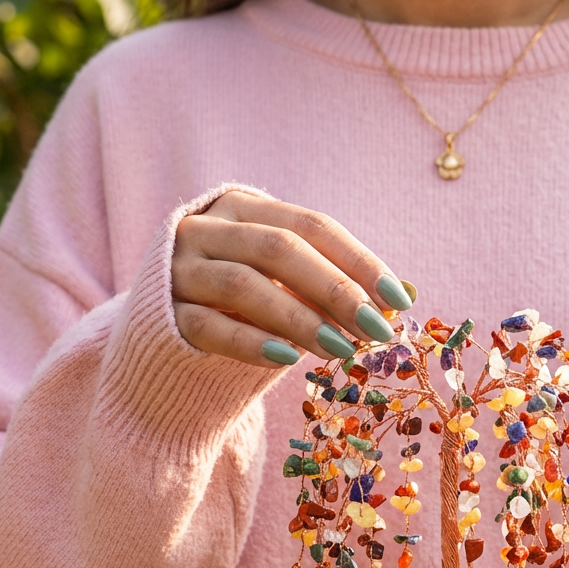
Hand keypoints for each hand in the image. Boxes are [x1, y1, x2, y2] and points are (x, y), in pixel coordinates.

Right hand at [170, 191, 413, 366]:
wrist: (165, 341)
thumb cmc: (241, 309)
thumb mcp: (287, 288)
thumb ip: (334, 284)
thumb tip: (406, 294)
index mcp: (244, 207)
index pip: (312, 225)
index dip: (358, 261)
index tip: (399, 300)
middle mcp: (206, 228)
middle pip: (279, 248)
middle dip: (336, 289)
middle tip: (376, 329)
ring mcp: (178, 269)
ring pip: (243, 284)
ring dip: (300, 318)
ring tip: (341, 349)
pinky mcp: (162, 313)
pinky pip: (209, 325)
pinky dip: (252, 342)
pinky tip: (288, 359)